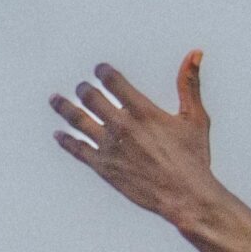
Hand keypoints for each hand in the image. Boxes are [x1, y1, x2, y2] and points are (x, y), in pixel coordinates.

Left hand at [53, 53, 218, 224]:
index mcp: (142, 111)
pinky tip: (59, 135)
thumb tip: (194, 55)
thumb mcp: (195, 118)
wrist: (185, 197)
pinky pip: (78, 150)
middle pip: (90, 97)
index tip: (99, 70)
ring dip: (64, 107)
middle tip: (83, 88)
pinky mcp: (104, 167)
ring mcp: (110, 147)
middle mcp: (122, 126)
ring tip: (55, 100)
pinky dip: (66, 141)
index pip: (112, 81)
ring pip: (78, 120)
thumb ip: (189, 84)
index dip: (102, 72)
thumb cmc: (192, 160)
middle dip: (84, 89)